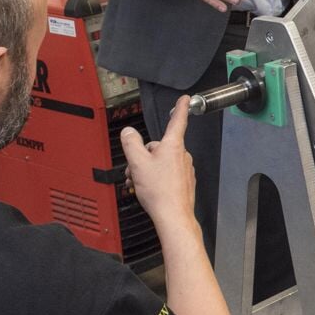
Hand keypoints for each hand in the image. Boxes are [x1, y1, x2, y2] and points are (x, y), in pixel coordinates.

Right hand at [121, 97, 198, 233]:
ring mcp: (184, 169)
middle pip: (159, 146)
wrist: (173, 215)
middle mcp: (182, 155)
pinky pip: (166, 174)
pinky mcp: (184, 182)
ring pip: (161, 162)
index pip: (178, 120)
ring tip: (138, 182)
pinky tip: (147, 188)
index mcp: (173, 145)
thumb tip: (128, 132)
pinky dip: (155, 179)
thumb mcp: (138, 163)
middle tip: (134, 169)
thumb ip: (131, 143)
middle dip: (144, 156)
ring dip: (147, 169)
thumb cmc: (159, 191)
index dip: (180, 108)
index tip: (185, 99)